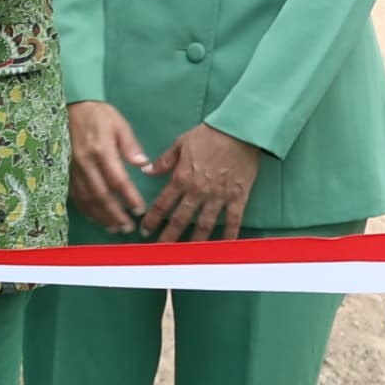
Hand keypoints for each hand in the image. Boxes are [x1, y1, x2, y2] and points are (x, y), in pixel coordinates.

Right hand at [67, 101, 152, 228]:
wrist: (71, 106)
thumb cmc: (99, 114)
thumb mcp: (119, 123)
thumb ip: (130, 145)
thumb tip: (143, 164)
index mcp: (101, 150)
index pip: (117, 180)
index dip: (128, 198)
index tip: (139, 210)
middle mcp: (85, 163)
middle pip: (101, 195)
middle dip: (115, 214)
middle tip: (128, 228)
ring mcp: (72, 168)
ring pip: (86, 199)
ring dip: (100, 216)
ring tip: (114, 227)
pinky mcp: (65, 170)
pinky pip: (74, 195)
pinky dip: (85, 209)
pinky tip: (95, 217)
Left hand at [137, 124, 263, 241]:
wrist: (240, 130)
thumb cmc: (210, 134)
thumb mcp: (181, 143)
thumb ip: (164, 160)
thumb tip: (146, 170)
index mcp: (182, 177)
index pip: (163, 204)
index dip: (152, 219)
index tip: (144, 230)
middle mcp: (198, 190)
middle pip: (180, 219)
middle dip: (169, 236)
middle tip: (161, 250)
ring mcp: (219, 195)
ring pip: (204, 224)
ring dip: (195, 241)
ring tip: (188, 254)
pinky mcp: (238, 196)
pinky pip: (233, 220)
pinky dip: (229, 235)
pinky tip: (224, 246)